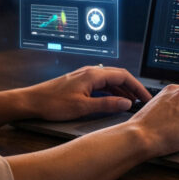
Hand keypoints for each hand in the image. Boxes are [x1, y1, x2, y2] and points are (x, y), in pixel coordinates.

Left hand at [23, 66, 151, 121]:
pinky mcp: (80, 83)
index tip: (146, 97)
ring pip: (110, 80)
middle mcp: (90, 72)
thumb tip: (126, 103)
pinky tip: (114, 101)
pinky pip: (102, 84)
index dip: (137, 87)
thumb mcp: (83, 107)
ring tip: (132, 102)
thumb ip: (106, 105)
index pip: (123, 76)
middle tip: (143, 100)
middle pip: (118, 76)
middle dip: (133, 87)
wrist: (32, 101)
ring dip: (122, 90)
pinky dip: (111, 91)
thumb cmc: (53, 103)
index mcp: (93, 75)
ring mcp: (85, 76)